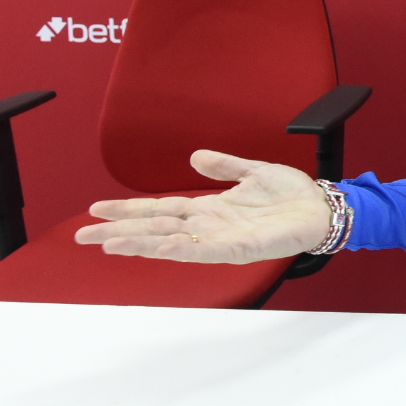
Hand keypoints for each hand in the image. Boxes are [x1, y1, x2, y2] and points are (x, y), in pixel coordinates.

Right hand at [74, 150, 331, 263]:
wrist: (323, 207)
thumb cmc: (292, 194)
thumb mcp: (254, 171)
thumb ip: (224, 166)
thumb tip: (195, 156)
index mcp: (210, 208)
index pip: (160, 210)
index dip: (129, 210)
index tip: (97, 210)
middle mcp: (210, 226)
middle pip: (156, 228)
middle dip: (119, 232)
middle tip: (82, 236)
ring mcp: (222, 239)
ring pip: (172, 242)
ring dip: (140, 244)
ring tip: (109, 244)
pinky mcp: (240, 248)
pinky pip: (205, 250)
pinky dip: (180, 249)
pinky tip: (158, 248)